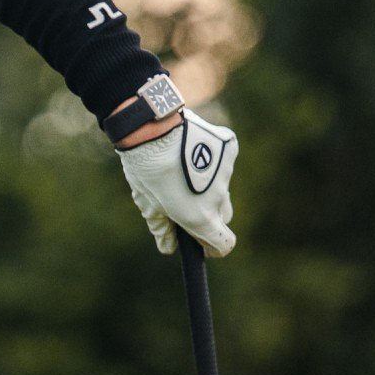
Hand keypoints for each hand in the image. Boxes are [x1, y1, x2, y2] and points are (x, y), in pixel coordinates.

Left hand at [116, 107, 238, 256]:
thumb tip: (168, 247)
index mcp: (200, 217)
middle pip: (223, 214)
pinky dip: (212, 157)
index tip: (203, 243)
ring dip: (207, 182)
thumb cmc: (144, 167)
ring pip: (222, 184)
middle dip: (209, 214)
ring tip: (180, 167)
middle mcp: (219, 197)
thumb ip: (162, 227)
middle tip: (185, 202)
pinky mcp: (229, 146)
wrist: (150, 127)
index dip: (213, 246)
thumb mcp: (148, 201)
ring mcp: (227, 171)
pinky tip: (190, 147)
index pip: (224, 243)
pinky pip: (224, 158)